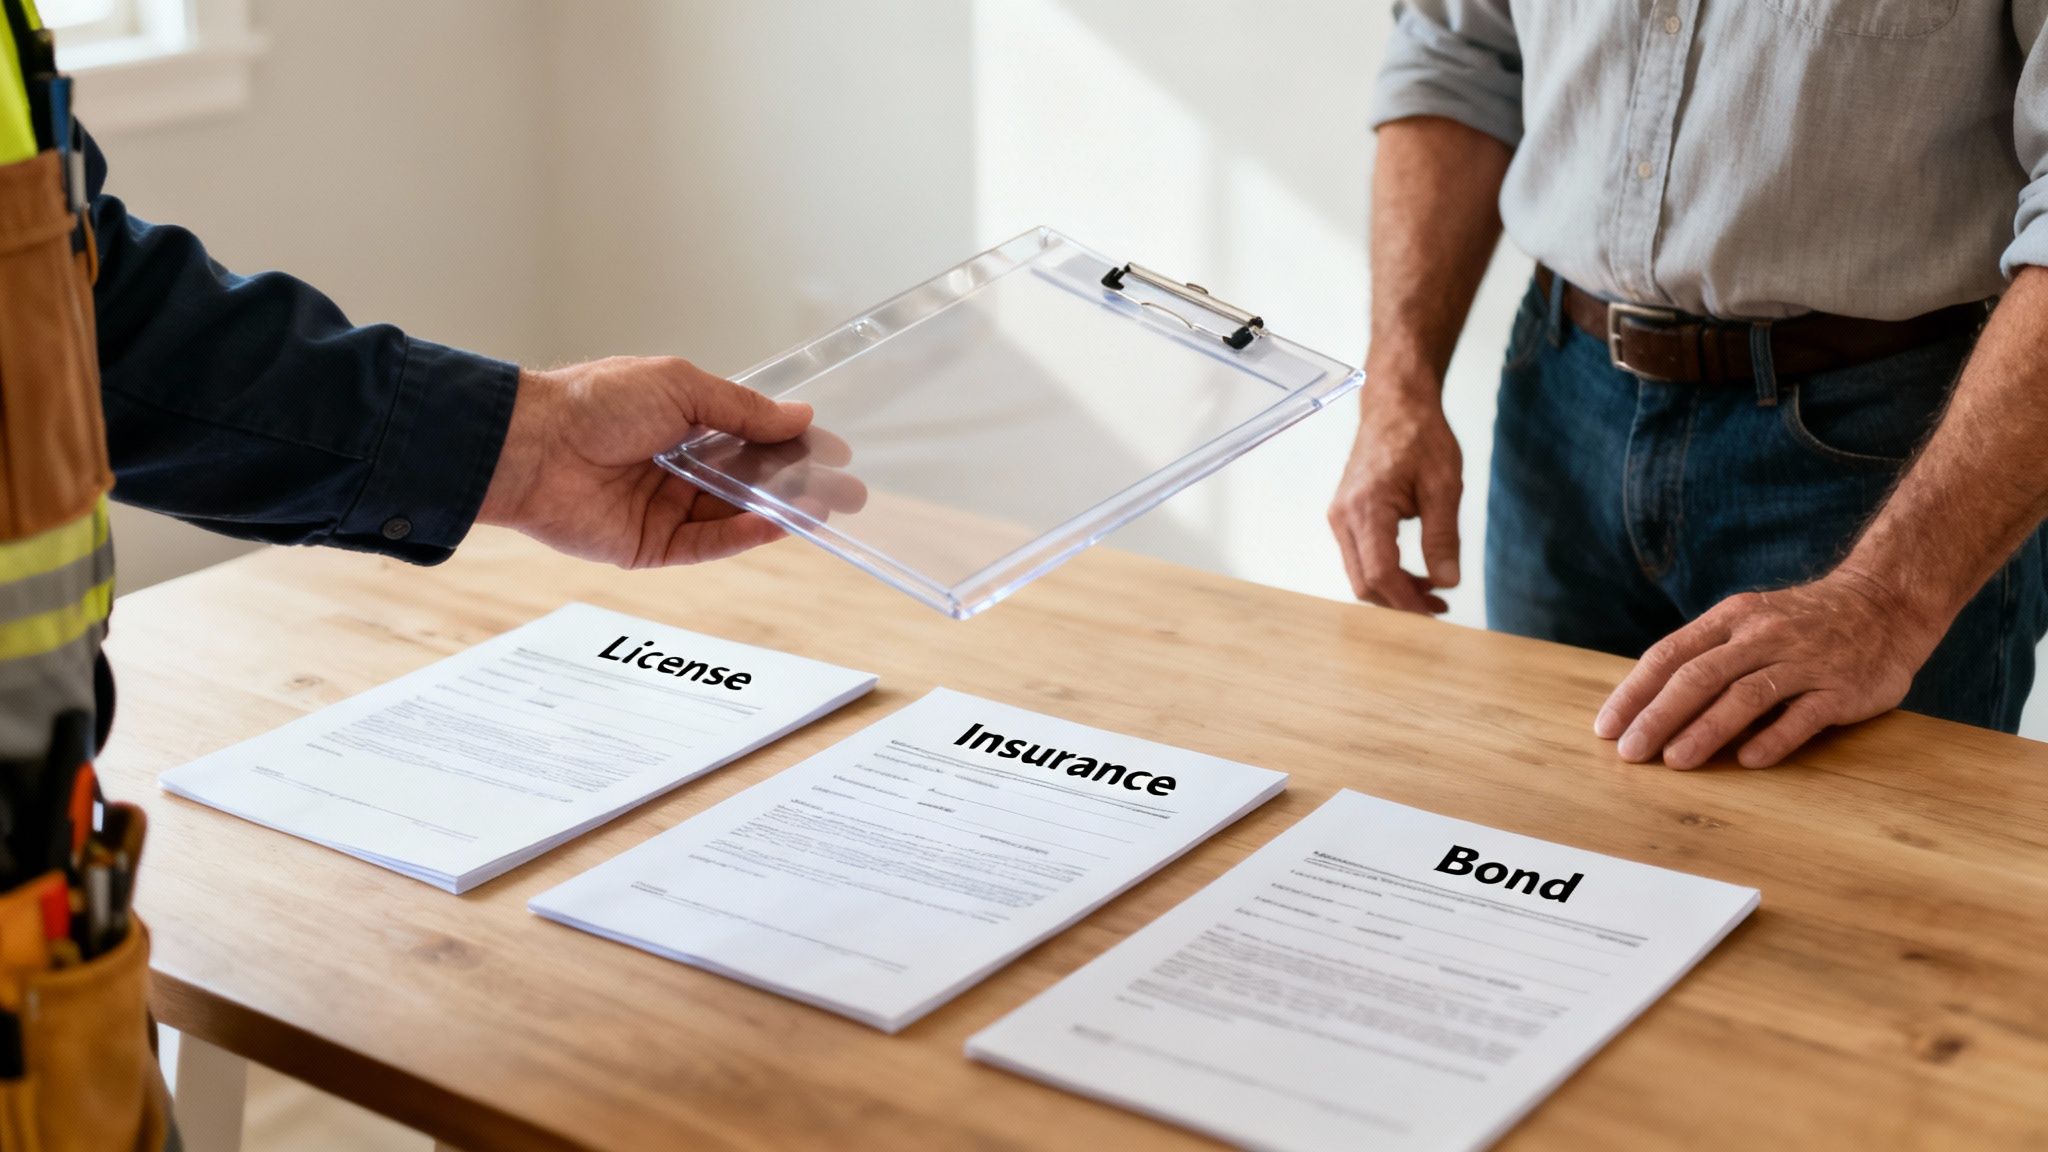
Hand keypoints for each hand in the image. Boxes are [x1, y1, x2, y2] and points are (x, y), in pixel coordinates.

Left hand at [480, 356, 846, 567]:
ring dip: (780, 511)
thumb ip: (742, 409)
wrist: (534, 447)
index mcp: (681, 422)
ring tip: (822, 508)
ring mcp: (666, 509)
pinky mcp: (651, 546)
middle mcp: (677, 467)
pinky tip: (774, 524)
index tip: (835, 451)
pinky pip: (707, 544)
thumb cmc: (595, 403)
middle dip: (800, 486)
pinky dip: (742, 536)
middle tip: (848, 493)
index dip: (794, 446)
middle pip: (751, 482)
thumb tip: (799, 417)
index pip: (752, 438)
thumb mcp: (681, 387)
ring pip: (735, 515)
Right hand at [1327, 375, 1463, 612]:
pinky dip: (1385, 574)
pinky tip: (1416, 573)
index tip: (1435, 615)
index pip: (1380, 573)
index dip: (1407, 602)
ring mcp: (1340, 518)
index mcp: (1365, 508)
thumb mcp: (1444, 485)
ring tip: (1433, 592)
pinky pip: (1360, 558)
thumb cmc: (1419, 436)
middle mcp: (1343, 517)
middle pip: (1364, 582)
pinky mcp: (1345, 517)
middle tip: (1439, 609)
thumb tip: (1448, 582)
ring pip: (1360, 574)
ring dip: (1394, 590)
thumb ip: (1443, 536)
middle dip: (1400, 603)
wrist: (1395, 405)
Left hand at [1593, 569, 1945, 768]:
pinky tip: (1748, 761)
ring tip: (1675, 761)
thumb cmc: (1802, 622)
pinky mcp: (1842, 688)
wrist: (1886, 603)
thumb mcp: (1748, 620)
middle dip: (1658, 716)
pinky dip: (1774, 738)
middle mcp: (1763, 636)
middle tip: (1630, 753)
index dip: (1635, 693)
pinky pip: (1803, 715)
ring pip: (1745, 696)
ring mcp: (1804, 661)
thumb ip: (1705, 653)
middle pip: (1699, 677)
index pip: (1670, 655)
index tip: (1607, 727)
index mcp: (1731, 618)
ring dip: (1706, 730)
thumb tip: (1647, 702)